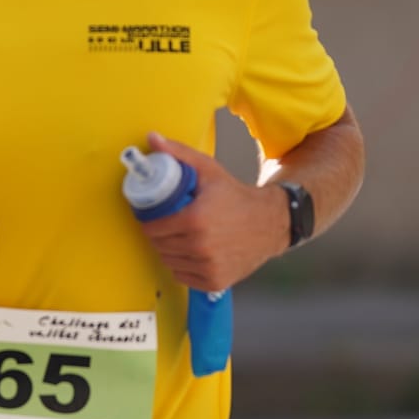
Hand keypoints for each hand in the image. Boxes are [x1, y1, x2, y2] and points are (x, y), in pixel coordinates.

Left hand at [135, 132, 285, 291]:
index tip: (152, 216)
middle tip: (167, 225)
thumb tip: (152, 138)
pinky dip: (183, 267)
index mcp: (194, 220)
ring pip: (169, 262)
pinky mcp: (215, 281)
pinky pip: (183, 276)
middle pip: (159, 246)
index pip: (152, 228)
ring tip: (179, 237)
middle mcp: (200, 246)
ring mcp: (208, 266)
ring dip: (169, 251)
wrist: (269, 222)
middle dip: (158, 235)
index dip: (148, 222)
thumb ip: (178, 154)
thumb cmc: (236, 196)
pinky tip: (191, 253)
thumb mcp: (208, 170)